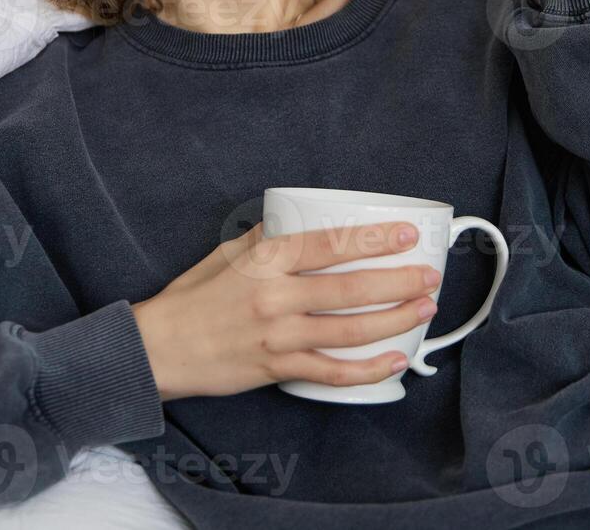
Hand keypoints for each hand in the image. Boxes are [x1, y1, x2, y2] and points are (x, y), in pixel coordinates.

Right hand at [130, 220, 442, 400]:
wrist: (159, 348)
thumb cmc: (193, 296)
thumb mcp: (227, 253)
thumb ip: (267, 237)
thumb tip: (299, 217)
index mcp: (265, 261)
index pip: (331, 244)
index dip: (374, 239)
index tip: (406, 233)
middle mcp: (275, 298)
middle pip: (351, 289)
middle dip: (399, 282)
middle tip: (430, 275)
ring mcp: (279, 337)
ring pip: (350, 331)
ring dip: (394, 320)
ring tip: (424, 310)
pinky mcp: (278, 369)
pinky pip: (333, 373)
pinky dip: (368, 370)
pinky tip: (394, 361)